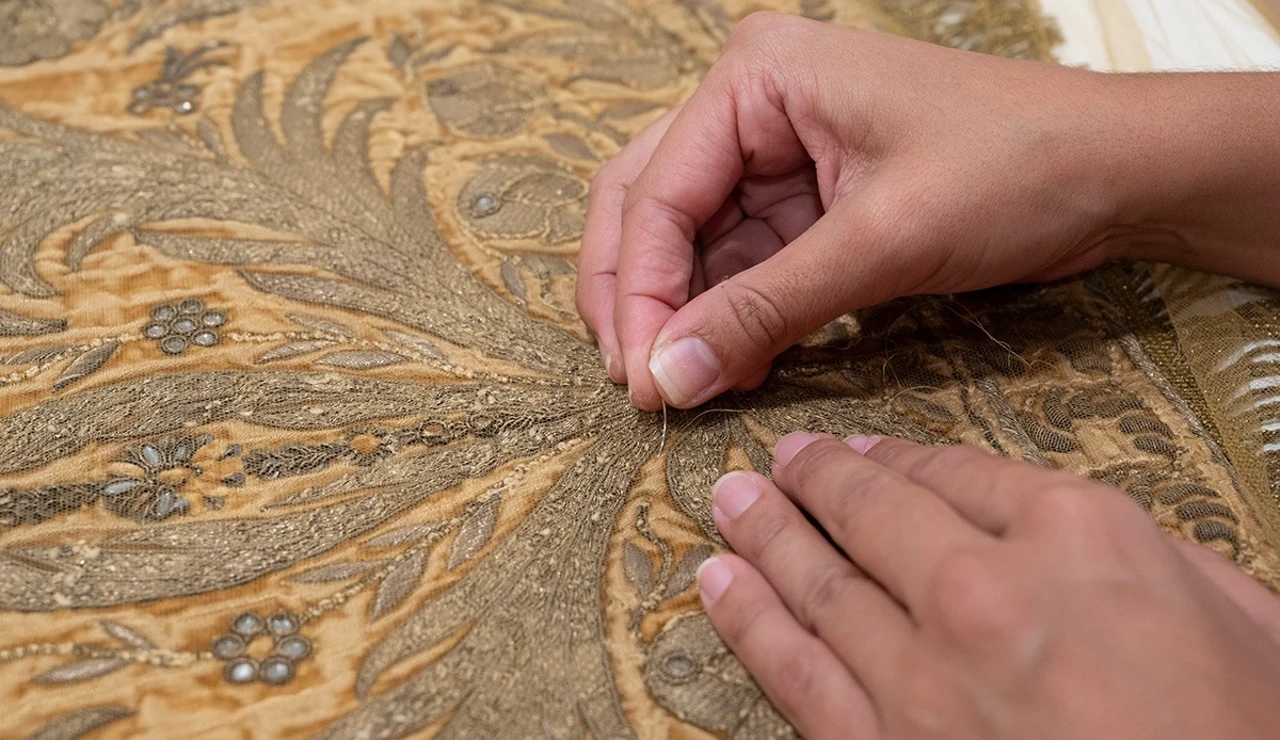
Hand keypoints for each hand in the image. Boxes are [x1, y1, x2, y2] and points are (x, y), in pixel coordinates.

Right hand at [577, 12, 1279, 409]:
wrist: (1115, 174)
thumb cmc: (1017, 169)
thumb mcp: (880, 242)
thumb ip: (763, 310)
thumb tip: (668, 375)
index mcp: (759, 76)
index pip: (657, 193)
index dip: (639, 294)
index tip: (644, 380)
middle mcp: (753, 102)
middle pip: (648, 204)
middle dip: (638, 297)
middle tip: (642, 382)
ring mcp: (777, 148)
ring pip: (688, 239)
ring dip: (682, 313)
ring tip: (689, 385)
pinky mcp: (806, 194)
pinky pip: (741, 259)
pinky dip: (730, 314)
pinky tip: (734, 365)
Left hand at [696, 433, 1279, 739]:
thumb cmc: (1244, 735)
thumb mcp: (1245, 620)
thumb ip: (1157, 558)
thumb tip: (1083, 533)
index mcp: (1078, 536)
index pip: (956, 471)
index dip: (894, 454)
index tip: (856, 448)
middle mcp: (984, 589)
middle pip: (872, 512)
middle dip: (815, 480)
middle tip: (778, 461)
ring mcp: (924, 675)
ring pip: (817, 583)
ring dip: (763, 534)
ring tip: (727, 502)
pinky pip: (795, 674)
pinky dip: (747, 621)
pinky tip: (717, 586)